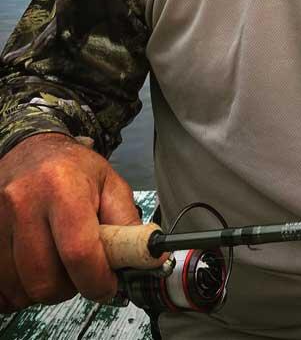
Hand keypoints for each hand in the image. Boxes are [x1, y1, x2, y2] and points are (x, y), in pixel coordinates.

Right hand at [0, 132, 140, 311]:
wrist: (31, 149)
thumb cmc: (73, 168)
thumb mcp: (110, 183)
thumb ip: (127, 221)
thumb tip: (143, 258)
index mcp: (63, 187)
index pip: (79, 251)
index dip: (97, 280)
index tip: (107, 286)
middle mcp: (25, 202)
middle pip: (45, 278)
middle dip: (70, 288)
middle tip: (81, 274)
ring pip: (20, 288)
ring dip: (43, 289)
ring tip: (58, 266)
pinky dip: (18, 289)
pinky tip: (34, 272)